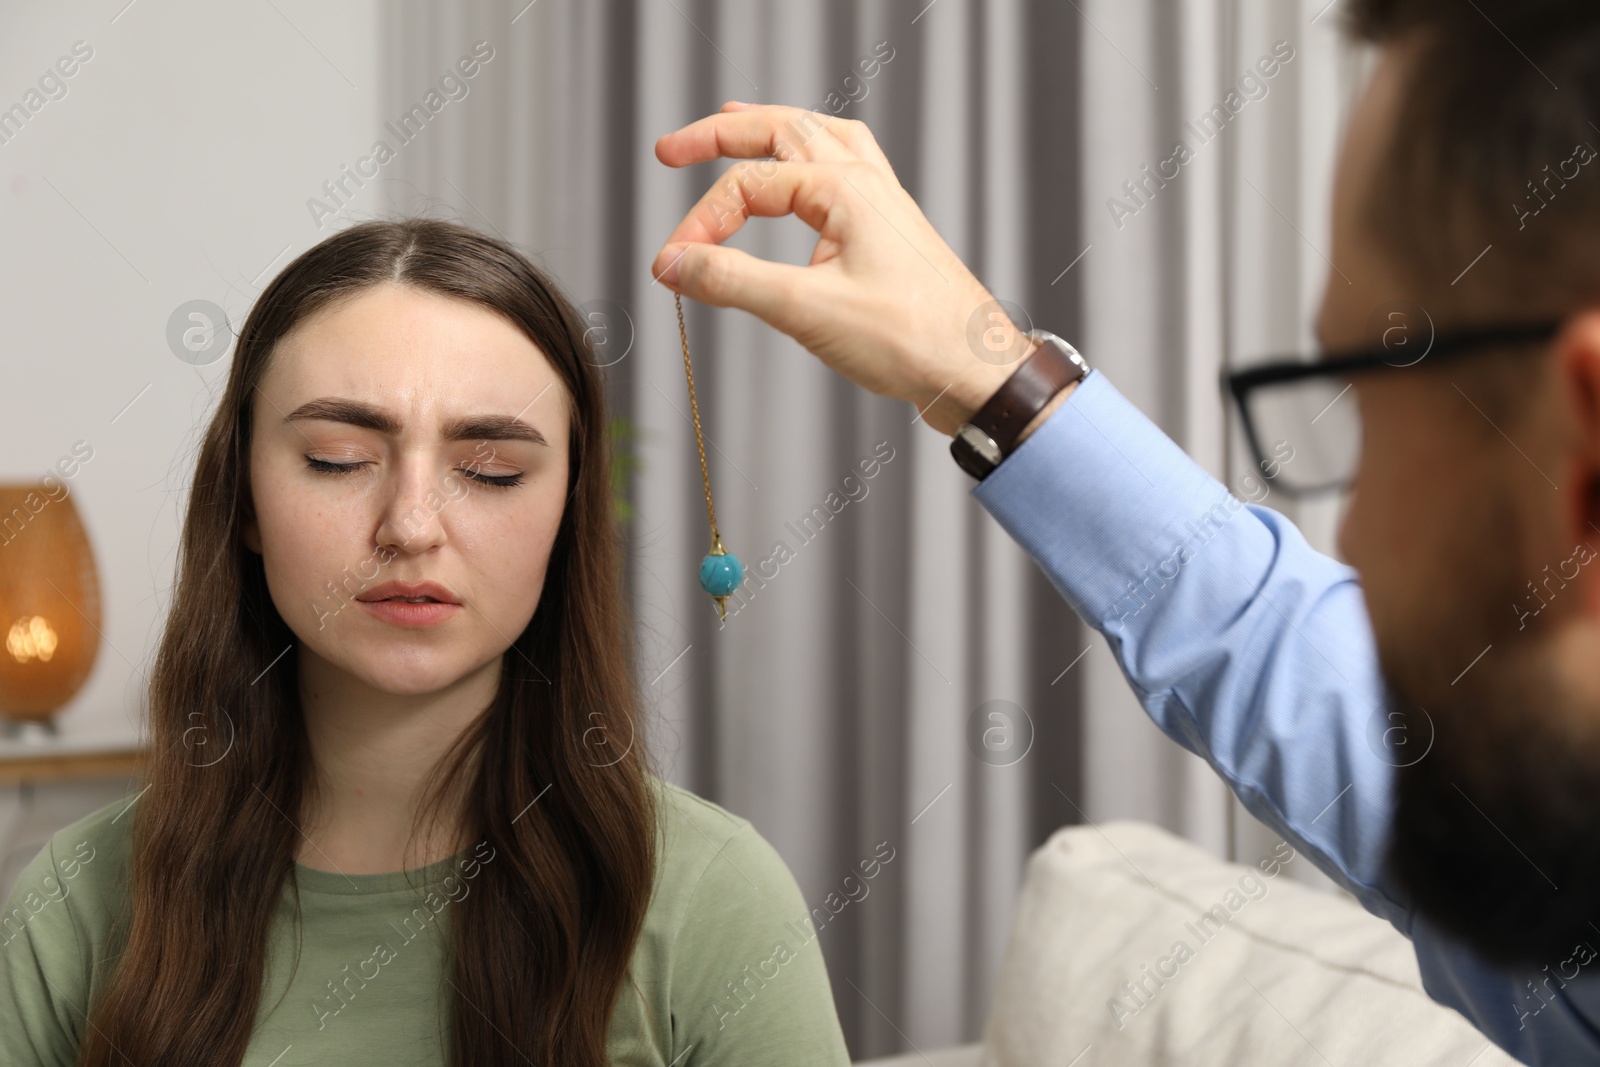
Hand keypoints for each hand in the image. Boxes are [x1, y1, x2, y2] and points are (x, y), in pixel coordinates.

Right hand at [651, 102, 1040, 436]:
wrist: (974, 370)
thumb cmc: (912, 339)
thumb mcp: (807, 310)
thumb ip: (733, 281)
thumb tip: (675, 263)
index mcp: (845, 188)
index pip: (748, 184)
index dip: (701, 222)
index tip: (673, 264)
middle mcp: (865, 181)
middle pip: (781, 130)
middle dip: (721, 135)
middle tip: (671, 150)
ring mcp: (882, 201)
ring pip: (817, 140)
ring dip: (770, 132)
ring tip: (735, 125)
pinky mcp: (888, 229)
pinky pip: (846, 168)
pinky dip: (811, 158)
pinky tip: (806, 171)